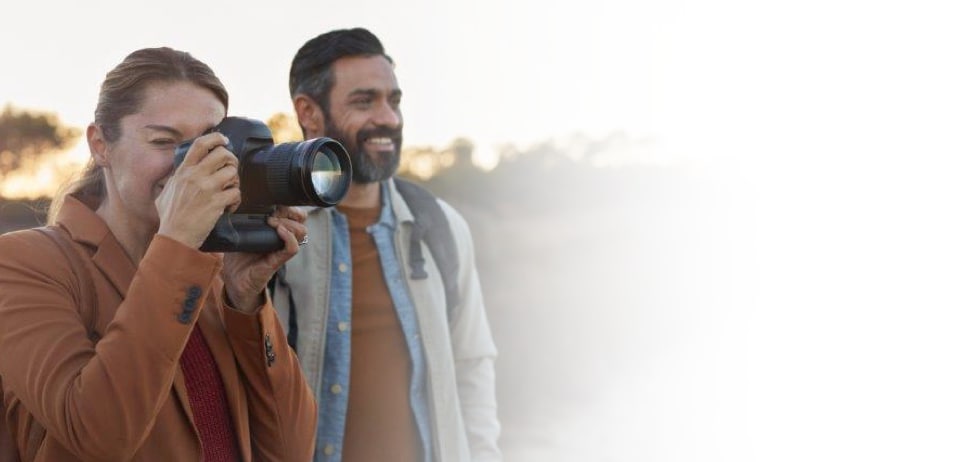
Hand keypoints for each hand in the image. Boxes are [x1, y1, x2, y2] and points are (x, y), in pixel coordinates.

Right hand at [156, 133, 240, 248]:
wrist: (175, 237)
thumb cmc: (169, 217)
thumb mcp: (164, 193)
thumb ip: (174, 180)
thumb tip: (177, 173)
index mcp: (183, 172)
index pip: (200, 144)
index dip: (216, 138)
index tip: (224, 140)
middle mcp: (195, 176)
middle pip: (223, 154)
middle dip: (232, 160)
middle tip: (231, 169)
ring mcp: (207, 189)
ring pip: (232, 173)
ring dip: (235, 181)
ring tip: (230, 190)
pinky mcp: (216, 203)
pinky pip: (236, 193)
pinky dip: (236, 199)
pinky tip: (230, 206)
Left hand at [221, 206, 307, 312]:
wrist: (234, 280)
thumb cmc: (237, 256)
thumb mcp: (240, 232)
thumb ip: (244, 219)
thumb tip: (240, 203)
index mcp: (276, 229)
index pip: (294, 213)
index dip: (290, 205)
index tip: (275, 202)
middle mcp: (282, 238)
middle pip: (301, 219)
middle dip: (290, 211)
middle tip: (274, 212)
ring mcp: (281, 249)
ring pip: (301, 231)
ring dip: (288, 223)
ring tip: (272, 222)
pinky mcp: (277, 261)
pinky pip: (292, 248)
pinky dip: (289, 237)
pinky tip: (279, 230)